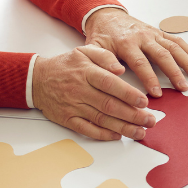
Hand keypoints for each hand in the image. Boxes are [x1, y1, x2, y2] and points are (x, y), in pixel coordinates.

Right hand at [33, 44, 156, 140]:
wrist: (36, 80)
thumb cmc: (65, 66)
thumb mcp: (84, 51)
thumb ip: (104, 56)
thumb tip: (121, 68)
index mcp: (86, 72)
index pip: (110, 84)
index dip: (128, 94)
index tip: (144, 101)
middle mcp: (80, 90)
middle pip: (110, 105)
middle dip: (133, 115)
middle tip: (150, 121)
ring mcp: (73, 106)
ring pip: (102, 119)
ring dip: (123, 128)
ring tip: (140, 131)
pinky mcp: (67, 119)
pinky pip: (87, 129)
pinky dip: (103, 134)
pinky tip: (117, 136)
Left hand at [84, 8, 187, 97]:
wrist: (106, 15)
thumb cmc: (101, 36)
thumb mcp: (94, 49)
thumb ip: (103, 61)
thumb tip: (117, 73)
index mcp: (126, 43)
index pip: (140, 63)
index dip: (150, 79)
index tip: (157, 93)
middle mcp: (142, 37)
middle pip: (162, 55)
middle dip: (174, 72)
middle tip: (183, 88)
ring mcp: (153, 34)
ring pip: (173, 47)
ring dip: (187, 62)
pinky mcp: (159, 32)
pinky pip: (176, 40)